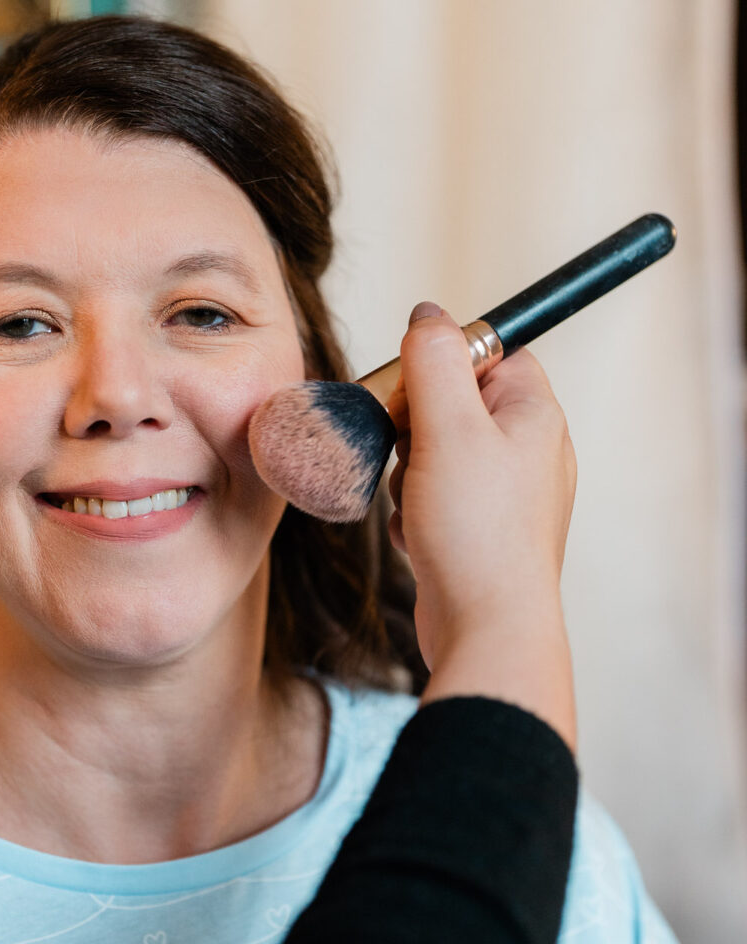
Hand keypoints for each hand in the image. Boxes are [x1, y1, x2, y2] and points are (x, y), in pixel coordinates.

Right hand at [387, 304, 577, 751]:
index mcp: (536, 417)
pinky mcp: (482, 536)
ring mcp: (508, 498)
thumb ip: (435, 361)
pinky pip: (435, 501)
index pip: (493, 353)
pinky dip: (412, 512)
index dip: (445, 361)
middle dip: (415, 424)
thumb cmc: (476, 532)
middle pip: (457, 403)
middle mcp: (531, 453)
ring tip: (413, 502)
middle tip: (408, 448)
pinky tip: (414, 535)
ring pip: (438, 454)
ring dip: (407, 472)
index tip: (414, 386)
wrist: (487, 629)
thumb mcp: (448, 428)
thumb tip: (428, 313)